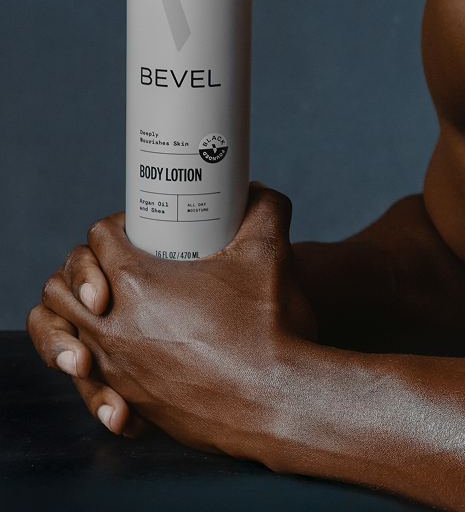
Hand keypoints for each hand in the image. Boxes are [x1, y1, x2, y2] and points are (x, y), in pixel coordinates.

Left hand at [30, 183, 317, 453]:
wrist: (277, 398)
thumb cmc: (267, 326)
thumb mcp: (270, 251)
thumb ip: (266, 209)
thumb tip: (257, 192)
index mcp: (138, 283)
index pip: (100, 238)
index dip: (118, 226)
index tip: (146, 231)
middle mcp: (113, 328)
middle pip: (61, 289)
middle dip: (83, 273)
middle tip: (122, 269)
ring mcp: (117, 368)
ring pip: (65, 338)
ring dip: (79, 320)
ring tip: (113, 313)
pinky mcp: (131, 399)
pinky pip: (91, 381)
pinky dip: (100, 367)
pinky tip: (139, 359)